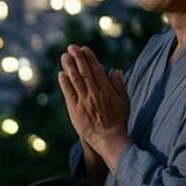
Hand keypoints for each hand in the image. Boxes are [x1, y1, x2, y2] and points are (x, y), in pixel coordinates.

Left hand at [58, 46, 129, 164]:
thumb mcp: (123, 101)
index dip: (90, 58)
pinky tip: (61, 74)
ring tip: (64, 56)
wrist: (108, 139)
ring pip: (75, 80)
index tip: (84, 48)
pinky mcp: (74, 110)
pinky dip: (64, 83)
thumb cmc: (118, 120)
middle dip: (77, 58)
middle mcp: (94, 94)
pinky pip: (68, 93)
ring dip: (69, 67)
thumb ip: (119, 85)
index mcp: (106, 90)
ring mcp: (83, 102)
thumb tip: (115, 70)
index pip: (97, 70)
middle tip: (71, 47)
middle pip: (84, 72)